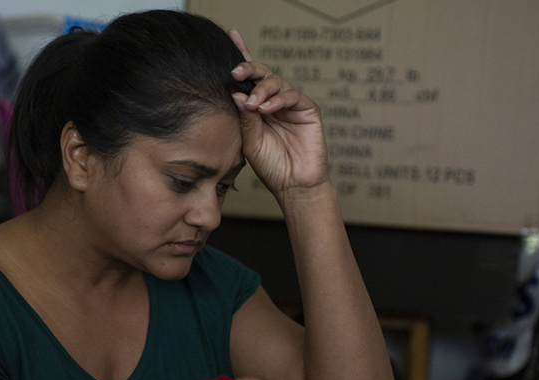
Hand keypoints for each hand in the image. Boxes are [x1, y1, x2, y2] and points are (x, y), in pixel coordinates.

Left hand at [228, 29, 330, 199]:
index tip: (231, 36)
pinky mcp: (307, 109)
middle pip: (262, 74)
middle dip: (248, 69)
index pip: (248, 79)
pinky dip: (278, 100)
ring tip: (254, 105)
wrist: (293, 185)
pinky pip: (292, 96)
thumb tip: (236, 93)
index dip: (242, 57)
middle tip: (235, 73)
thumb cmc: (271, 167)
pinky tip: (267, 109)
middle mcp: (273, 102)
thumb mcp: (250, 142)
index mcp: (256, 107)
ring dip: (262, 89)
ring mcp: (290, 105)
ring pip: (276, 82)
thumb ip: (245, 118)